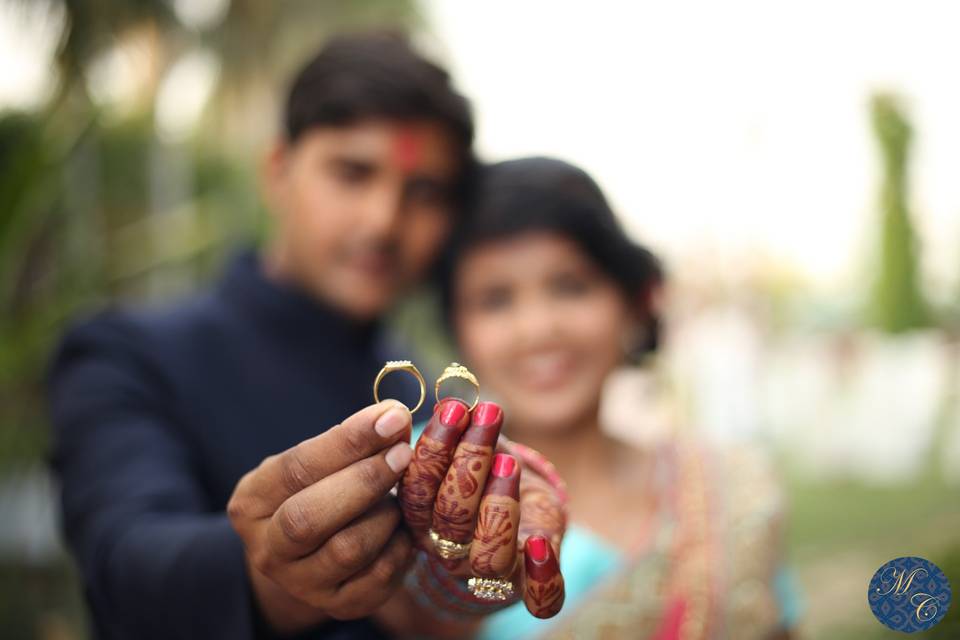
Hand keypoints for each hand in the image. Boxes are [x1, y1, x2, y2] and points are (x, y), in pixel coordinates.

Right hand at [227, 401, 415, 629]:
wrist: (310, 555)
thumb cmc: (317, 491)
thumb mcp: (319, 462)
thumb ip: (352, 440)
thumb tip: (395, 417)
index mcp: (252, 501)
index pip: (296, 468)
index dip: (348, 442)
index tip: (391, 418)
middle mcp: (267, 549)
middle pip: (309, 518)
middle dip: (364, 481)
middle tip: (403, 454)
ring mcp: (301, 584)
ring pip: (347, 550)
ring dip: (386, 515)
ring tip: (401, 495)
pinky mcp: (339, 605)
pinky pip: (378, 577)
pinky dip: (401, 546)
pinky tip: (405, 527)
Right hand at [398, 399, 565, 618]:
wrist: (519, 517)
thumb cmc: (487, 476)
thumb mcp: (469, 450)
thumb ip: (457, 432)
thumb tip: (453, 402)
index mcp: (423, 519)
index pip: (417, 491)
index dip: (433, 450)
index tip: (454, 409)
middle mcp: (450, 550)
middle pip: (449, 518)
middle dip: (468, 460)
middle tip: (487, 415)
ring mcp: (491, 571)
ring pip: (488, 555)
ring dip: (497, 506)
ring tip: (509, 460)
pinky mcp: (531, 582)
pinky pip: (538, 598)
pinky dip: (542, 577)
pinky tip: (541, 545)